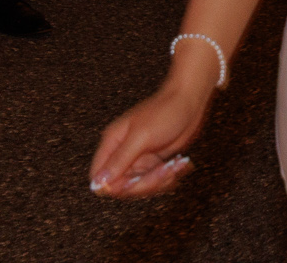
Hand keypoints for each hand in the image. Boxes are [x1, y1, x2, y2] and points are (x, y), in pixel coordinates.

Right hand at [89, 83, 209, 198]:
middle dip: (144, 183)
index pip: (98, 176)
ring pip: (140, 186)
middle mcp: (122, 153)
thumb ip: (119, 160)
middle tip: (163, 171)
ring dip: (159, 181)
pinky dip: (167, 176)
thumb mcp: (140, 137)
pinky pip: (154, 181)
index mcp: (112, 143)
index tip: (133, 182)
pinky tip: (178, 164)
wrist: (190, 101)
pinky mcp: (153, 161)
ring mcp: (138, 158)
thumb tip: (97, 182)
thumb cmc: (164, 112)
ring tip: (173, 165)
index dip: (112, 186)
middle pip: (121, 186)